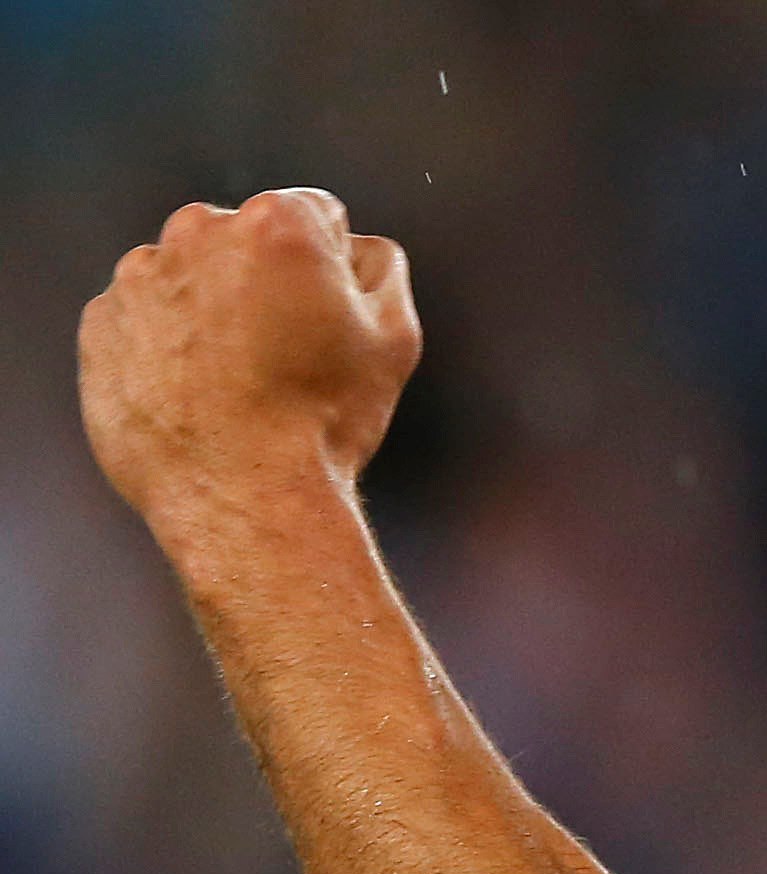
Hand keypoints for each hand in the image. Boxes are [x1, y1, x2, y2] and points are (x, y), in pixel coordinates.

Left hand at [78, 189, 420, 534]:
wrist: (241, 494)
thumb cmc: (320, 419)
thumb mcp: (395, 340)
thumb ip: (382, 270)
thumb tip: (359, 251)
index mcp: (277, 225)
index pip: (316, 214)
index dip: (332, 268)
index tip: (328, 315)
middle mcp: (197, 233)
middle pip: (243, 238)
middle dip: (263, 279)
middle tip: (284, 353)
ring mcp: (138, 277)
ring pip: (188, 275)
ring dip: (210, 308)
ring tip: (235, 379)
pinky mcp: (100, 323)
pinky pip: (141, 317)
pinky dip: (165, 343)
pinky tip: (196, 392)